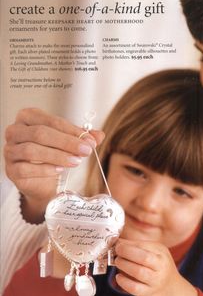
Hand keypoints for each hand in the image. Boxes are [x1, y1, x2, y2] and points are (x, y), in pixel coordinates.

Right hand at [4, 108, 103, 222]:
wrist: (41, 179)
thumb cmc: (53, 153)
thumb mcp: (70, 141)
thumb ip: (83, 137)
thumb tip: (99, 135)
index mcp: (29, 117)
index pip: (52, 121)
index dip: (72, 131)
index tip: (91, 141)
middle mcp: (15, 131)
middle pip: (40, 133)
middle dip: (67, 142)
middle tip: (86, 151)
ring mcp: (10, 150)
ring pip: (32, 150)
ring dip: (58, 155)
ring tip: (76, 161)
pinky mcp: (11, 169)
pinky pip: (26, 168)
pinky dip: (45, 169)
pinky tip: (60, 170)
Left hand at [114, 239, 196, 295]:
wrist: (171, 286)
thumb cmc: (160, 264)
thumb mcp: (155, 251)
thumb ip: (138, 245)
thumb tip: (119, 242)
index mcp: (161, 254)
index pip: (145, 246)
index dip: (129, 245)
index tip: (119, 244)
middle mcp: (161, 267)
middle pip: (144, 258)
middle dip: (127, 252)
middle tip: (117, 251)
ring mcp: (155, 281)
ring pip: (139, 272)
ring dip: (124, 265)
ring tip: (117, 261)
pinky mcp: (148, 293)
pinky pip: (135, 288)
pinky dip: (124, 282)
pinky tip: (119, 276)